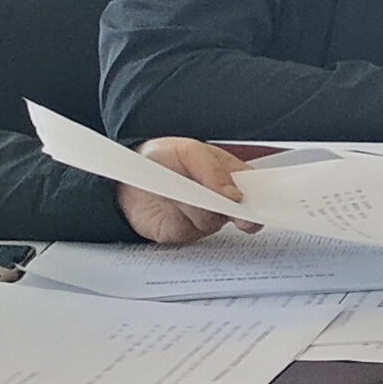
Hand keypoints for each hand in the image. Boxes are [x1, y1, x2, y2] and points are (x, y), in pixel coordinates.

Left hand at [116, 138, 247, 245]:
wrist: (124, 179)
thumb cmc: (158, 158)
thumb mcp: (187, 151)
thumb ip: (212, 169)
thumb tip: (234, 194)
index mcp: (227, 173)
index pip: (254, 186)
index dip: (258, 195)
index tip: (252, 199)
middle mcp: (219, 198)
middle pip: (241, 210)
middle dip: (237, 211)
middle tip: (228, 206)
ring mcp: (204, 216)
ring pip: (214, 219)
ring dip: (198, 207)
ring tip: (179, 192)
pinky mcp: (186, 232)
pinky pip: (193, 231)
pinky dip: (183, 218)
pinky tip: (173, 205)